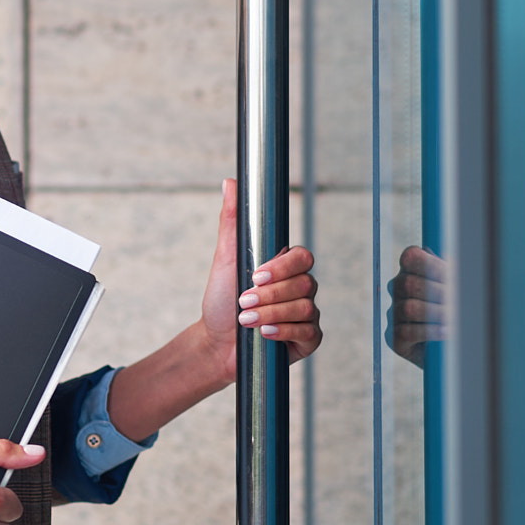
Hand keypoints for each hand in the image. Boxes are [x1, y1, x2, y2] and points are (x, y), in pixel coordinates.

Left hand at [200, 178, 321, 380]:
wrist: (216, 343)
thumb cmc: (222, 300)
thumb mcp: (225, 259)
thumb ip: (231, 221)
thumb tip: (230, 182)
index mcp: (285, 267)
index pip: (302, 257)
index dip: (283, 267)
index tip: (256, 275)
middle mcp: (300, 288)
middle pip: (304, 283)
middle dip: (270, 295)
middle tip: (243, 301)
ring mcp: (306, 314)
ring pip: (305, 307)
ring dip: (271, 314)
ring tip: (246, 320)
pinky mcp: (307, 339)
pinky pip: (308, 332)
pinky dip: (284, 332)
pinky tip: (264, 335)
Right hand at [385, 179, 524, 369]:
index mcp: (438, 264)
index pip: (413, 254)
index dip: (433, 265)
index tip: (463, 276)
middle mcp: (416, 286)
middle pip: (408, 280)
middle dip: (446, 295)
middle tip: (480, 305)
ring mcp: (407, 315)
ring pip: (406, 306)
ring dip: (441, 314)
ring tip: (472, 323)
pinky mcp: (405, 345)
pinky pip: (400, 334)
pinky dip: (427, 333)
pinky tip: (453, 335)